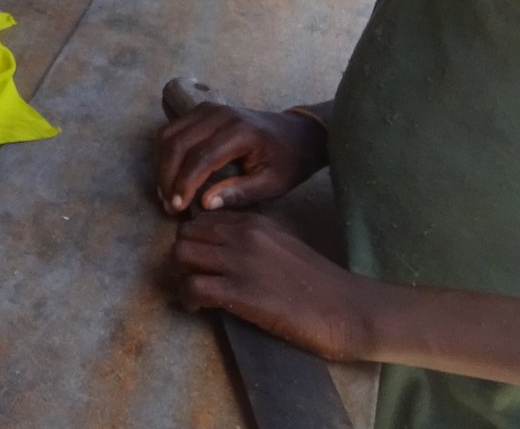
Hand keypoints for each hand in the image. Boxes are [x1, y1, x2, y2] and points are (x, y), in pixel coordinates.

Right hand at [157, 104, 326, 213]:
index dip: (184, 183)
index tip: (177, 207)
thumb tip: (204, 203)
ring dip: (162, 164)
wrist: (298, 132)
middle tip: (167, 204)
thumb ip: (240, 193)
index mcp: (240, 132)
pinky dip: (166, 152)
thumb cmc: (288, 161)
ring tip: (165, 192)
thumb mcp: (273, 183)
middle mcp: (219, 115)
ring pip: (169, 134)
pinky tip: (170, 173)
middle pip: (178, 143)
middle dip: (167, 176)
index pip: (200, 157)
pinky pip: (173, 129)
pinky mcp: (201, 110)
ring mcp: (207, 109)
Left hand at [170, 211, 377, 361]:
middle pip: (184, 235)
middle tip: (189, 276)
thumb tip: (221, 250)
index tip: (197, 259)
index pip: (202, 220)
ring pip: (180, 255)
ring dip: (178, 276)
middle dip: (180, 256)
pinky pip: (191, 287)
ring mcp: (240, 263)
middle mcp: (242, 235)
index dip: (193, 240)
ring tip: (192, 293)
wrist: (351, 310)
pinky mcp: (240, 293)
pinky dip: (187, 298)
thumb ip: (252, 241)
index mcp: (253, 223)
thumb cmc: (321, 284)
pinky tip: (198, 308)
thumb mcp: (283, 245)